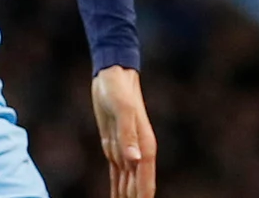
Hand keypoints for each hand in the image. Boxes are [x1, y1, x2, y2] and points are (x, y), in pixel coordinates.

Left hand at [92, 66, 155, 197]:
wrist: (113, 73)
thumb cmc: (118, 88)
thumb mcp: (122, 108)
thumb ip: (128, 135)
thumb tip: (134, 160)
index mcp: (145, 147)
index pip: (145, 184)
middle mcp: (139, 153)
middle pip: (138, 189)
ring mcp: (127, 151)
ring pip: (127, 185)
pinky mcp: (115, 146)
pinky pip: (117, 175)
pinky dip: (117, 190)